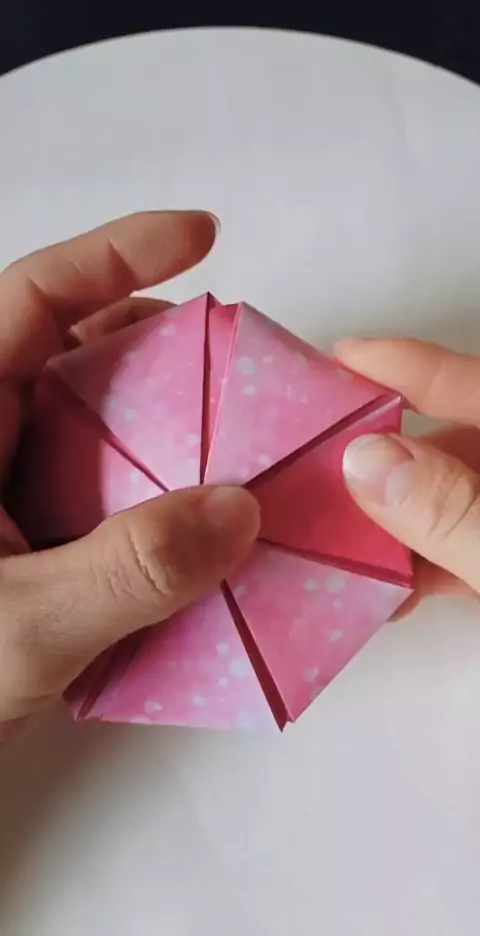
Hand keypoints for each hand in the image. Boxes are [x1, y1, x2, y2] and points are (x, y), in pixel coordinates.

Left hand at [0, 211, 258, 738]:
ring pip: (101, 427)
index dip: (117, 255)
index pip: (32, 301)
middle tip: (240, 370)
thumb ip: (127, 571)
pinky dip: (159, 494)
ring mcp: (10, 491)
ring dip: (171, 429)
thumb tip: (238, 512)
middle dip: (165, 350)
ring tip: (237, 446)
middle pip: (79, 356)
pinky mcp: (32, 537)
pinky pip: (108, 490)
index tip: (203, 233)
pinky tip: (203, 522)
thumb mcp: (19, 626)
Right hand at [336, 338, 479, 614]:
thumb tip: (363, 459)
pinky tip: (395, 589)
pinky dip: (438, 561)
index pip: (465, 382)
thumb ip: (450, 510)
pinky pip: (473, 541)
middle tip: (313, 468)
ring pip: (457, 498)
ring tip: (334, 540)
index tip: (338, 357)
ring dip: (403, 522)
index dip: (400, 365)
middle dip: (384, 459)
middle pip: (452, 445)